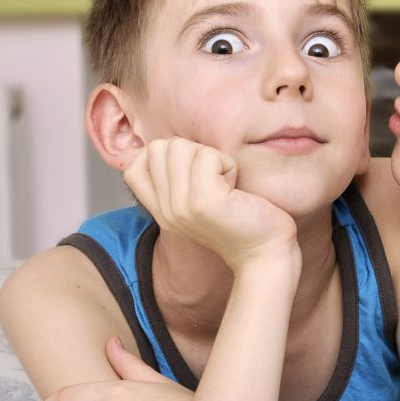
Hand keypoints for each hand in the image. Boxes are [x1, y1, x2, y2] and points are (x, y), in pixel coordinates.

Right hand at [125, 137, 298, 271]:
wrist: (266, 255)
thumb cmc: (243, 222)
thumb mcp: (198, 204)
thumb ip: (178, 181)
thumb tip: (172, 145)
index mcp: (162, 212)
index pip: (133, 167)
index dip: (163, 156)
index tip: (195, 172)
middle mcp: (166, 211)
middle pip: (159, 148)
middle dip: (192, 152)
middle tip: (215, 178)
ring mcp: (181, 206)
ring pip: (180, 147)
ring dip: (211, 157)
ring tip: (226, 184)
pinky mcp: (203, 201)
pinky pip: (208, 156)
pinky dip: (227, 164)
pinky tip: (235, 188)